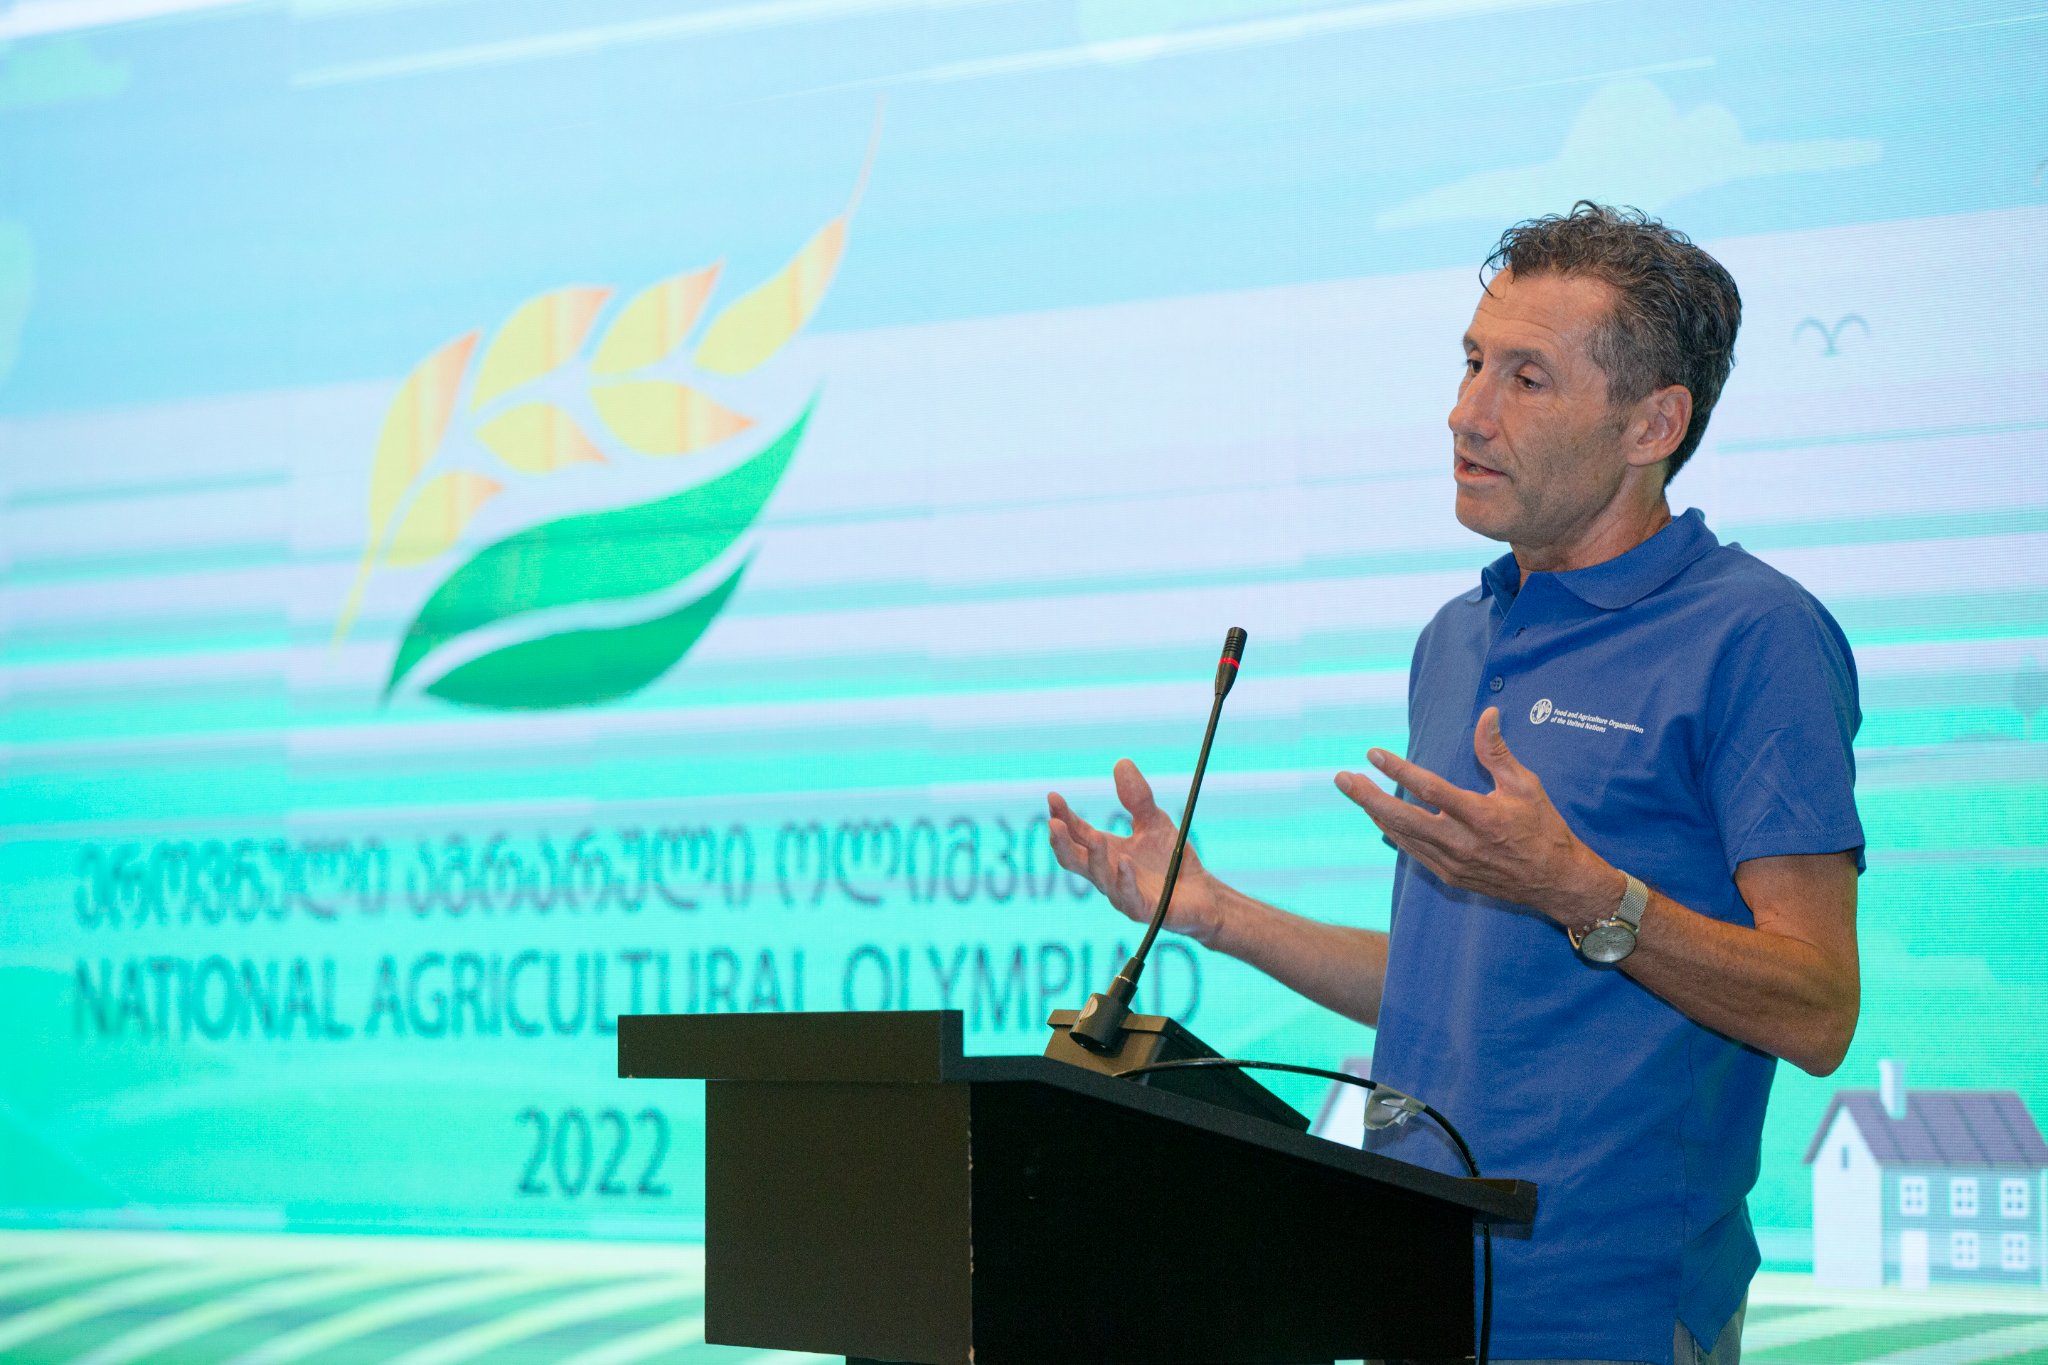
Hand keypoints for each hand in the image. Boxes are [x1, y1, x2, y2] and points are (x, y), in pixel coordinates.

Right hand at [1047, 760, 1222, 944]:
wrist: (1201, 894)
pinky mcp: (1143, 909)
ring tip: (1095, 837)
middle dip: (1061, 843)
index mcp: (1105, 852)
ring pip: (1100, 878)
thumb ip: (1137, 798)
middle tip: (1053, 824)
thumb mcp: (1154, 821)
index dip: (1063, 816)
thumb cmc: (1171, 861)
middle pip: (1074, 860)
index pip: (1077, 833)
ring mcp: (1122, 894)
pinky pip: (1129, 896)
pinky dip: (1125, 880)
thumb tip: (1121, 762)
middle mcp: (1107, 874)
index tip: (1053, 796)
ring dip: (1096, 858)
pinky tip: (1126, 862)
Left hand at [1335, 707, 1616, 926]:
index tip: (1374, 754)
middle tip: (1342, 778)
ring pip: (1402, 836)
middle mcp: (1461, 842)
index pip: (1429, 790)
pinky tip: (1380, 817)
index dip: (1399, 770)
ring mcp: (1452, 863)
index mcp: (1481, 817)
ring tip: (1355, 790)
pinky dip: (1394, 833)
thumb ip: (1497, 752)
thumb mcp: (1525, 785)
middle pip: (1402, 818)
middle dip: (1368, 797)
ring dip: (1375, 813)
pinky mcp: (1450, 876)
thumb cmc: (1543, 828)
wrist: (1555, 882)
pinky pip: (1413, 852)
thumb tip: (1487, 715)